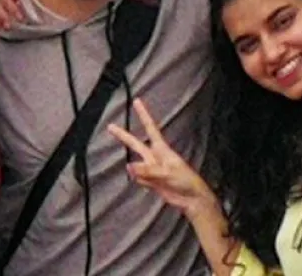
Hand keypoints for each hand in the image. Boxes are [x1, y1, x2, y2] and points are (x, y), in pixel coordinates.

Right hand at [108, 99, 215, 215]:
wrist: (191, 199)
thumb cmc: (185, 180)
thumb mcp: (167, 172)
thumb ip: (147, 170)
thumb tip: (128, 167)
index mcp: (162, 149)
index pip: (150, 128)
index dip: (144, 115)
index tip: (137, 101)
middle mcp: (155, 156)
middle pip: (135, 143)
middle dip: (123, 135)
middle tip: (110, 126)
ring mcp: (151, 169)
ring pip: (137, 167)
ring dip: (140, 172)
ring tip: (158, 180)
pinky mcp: (150, 181)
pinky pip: (140, 179)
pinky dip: (143, 182)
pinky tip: (154, 187)